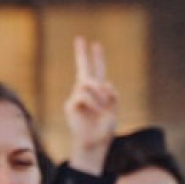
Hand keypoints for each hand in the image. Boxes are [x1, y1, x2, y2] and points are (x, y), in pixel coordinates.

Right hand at [63, 37, 118, 174]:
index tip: (95, 43)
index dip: (97, 58)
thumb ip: (112, 95)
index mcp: (99, 93)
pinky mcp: (70, 105)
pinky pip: (83, 96)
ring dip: (98, 94)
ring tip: (101, 108)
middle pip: (84, 69)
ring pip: (88, 83)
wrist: (94, 144)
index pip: (98, 71)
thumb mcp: (114, 110)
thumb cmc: (103, 130)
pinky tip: (95, 112)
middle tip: (80, 38)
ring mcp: (76, 97)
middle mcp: (86, 92)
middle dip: (82, 54)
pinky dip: (94, 103)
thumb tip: (104, 83)